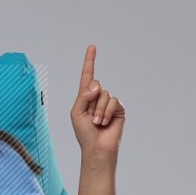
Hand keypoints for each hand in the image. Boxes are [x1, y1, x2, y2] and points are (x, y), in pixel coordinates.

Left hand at [71, 44, 125, 159]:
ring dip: (98, 110)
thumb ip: (83, 96)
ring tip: (97, 123)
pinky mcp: (119, 108)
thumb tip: (97, 84)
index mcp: (85, 97)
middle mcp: (97, 97)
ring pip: (104, 94)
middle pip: (96, 86)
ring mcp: (108, 102)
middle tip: (90, 118)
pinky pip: (113, 101)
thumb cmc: (84, 132)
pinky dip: (106, 112)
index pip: (88, 76)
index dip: (90, 61)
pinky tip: (104, 123)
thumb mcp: (76, 112)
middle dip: (91, 102)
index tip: (92, 47)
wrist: (97, 148)